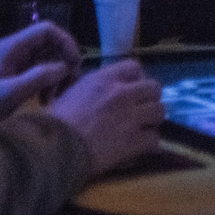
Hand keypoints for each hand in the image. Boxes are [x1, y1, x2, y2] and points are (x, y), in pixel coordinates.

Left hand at [0, 21, 81, 120]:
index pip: (48, 30)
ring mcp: (16, 59)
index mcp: (14, 45)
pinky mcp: (15, 72)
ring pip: (47, 58)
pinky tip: (44, 100)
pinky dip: (47, 82)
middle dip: (63, 62)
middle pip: (51, 44)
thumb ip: (39, 77)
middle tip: (68, 84)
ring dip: (56, 75)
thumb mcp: (11, 91)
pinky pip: (39, 70)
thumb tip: (65, 68)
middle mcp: (17, 47)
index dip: (66, 42)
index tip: (73, 65)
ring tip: (53, 97)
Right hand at [49, 59, 164, 174]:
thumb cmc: (56, 121)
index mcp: (104, 79)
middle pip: (154, 88)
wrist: (56, 148)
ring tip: (144, 128)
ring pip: (159, 111)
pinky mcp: (134, 141)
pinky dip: (149, 144)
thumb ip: (91, 88)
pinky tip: (140, 148)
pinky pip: (154, 139)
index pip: (134, 67)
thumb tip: (101, 91)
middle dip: (150, 98)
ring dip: (152, 120)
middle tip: (142, 109)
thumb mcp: (71, 92)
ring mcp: (131, 117)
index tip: (133, 88)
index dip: (137, 78)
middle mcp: (122, 93)